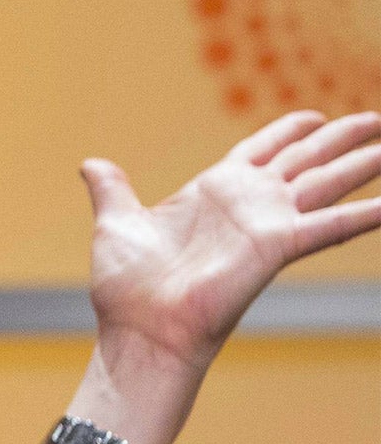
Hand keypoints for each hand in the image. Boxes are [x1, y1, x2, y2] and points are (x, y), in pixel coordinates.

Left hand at [59, 109, 380, 443]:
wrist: (139, 327)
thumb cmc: (127, 286)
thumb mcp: (116, 222)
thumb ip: (111, 190)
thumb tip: (91, 163)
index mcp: (213, 192)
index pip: (259, 151)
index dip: (287, 132)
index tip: (314, 116)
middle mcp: (246, 204)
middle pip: (304, 161)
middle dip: (340, 141)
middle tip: (376, 120)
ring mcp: (266, 223)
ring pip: (325, 183)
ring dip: (360, 165)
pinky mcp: (277, 246)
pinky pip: (331, 225)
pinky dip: (364, 215)